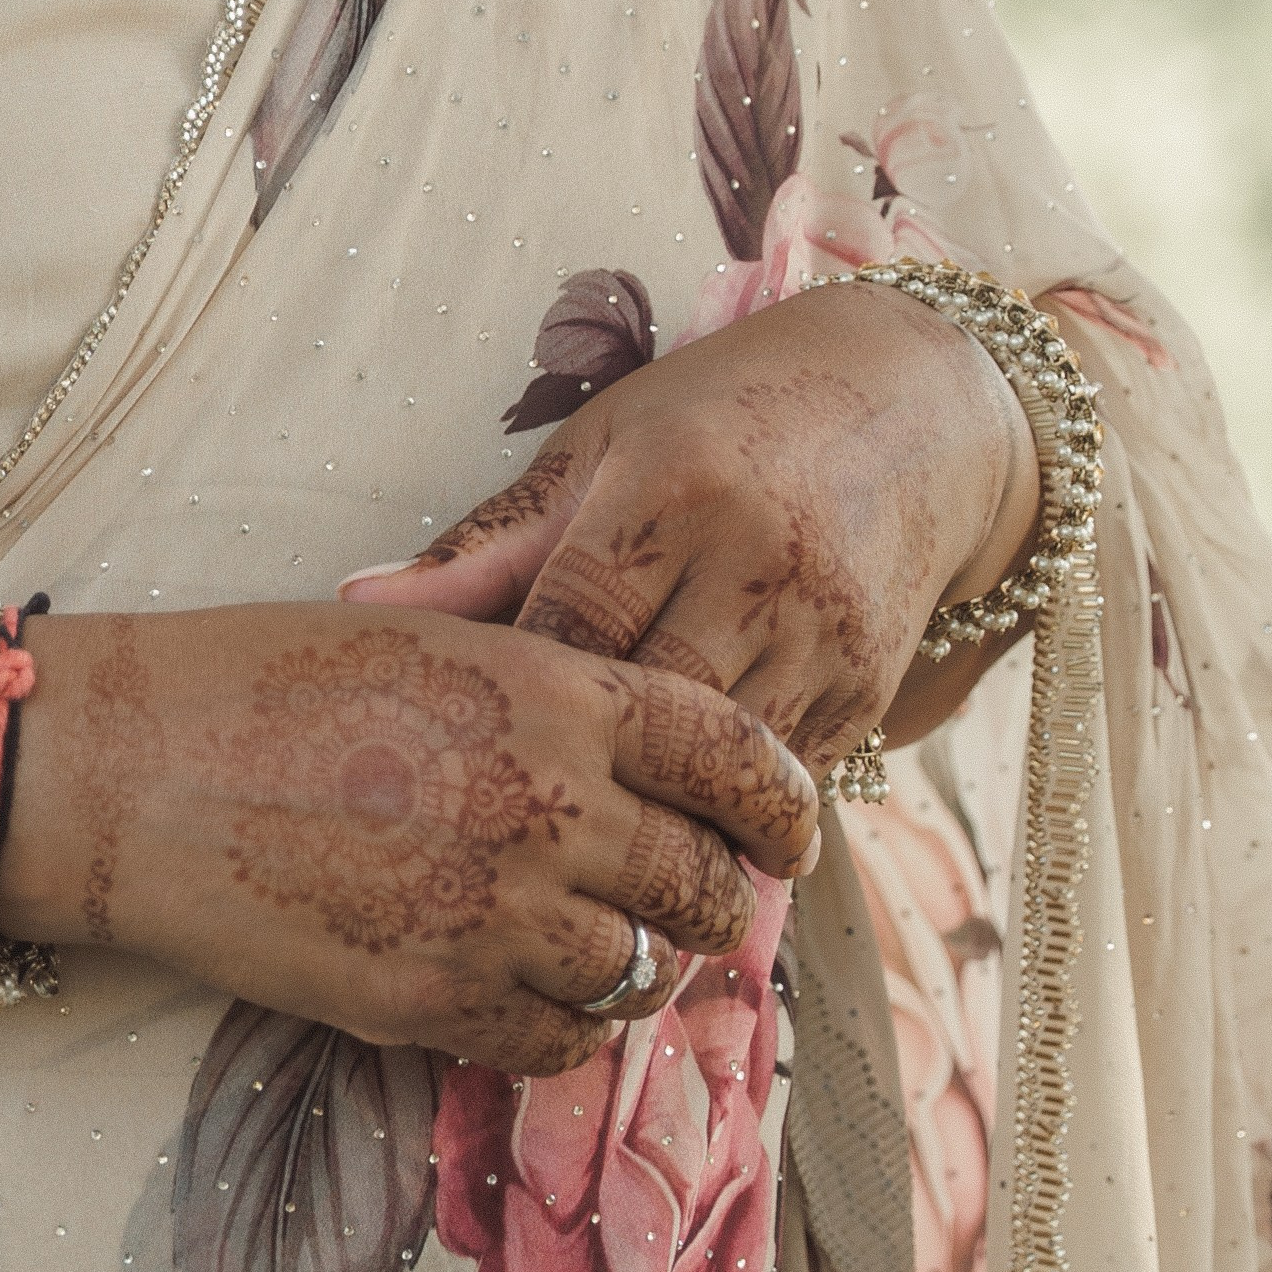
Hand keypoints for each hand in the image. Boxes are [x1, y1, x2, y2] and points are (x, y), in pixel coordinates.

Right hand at [0, 604, 817, 1075]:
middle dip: (710, 895)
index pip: (733, 754)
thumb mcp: (429, 638)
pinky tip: (523, 993)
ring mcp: (493, 912)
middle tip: (688, 899)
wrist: (130, 770)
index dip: (780, 801)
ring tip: (599, 948)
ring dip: (636, 966)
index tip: (785, 834)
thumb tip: (635, 759)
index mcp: (554, 691)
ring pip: (639, 973)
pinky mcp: (431, 1001)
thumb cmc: (264, 681)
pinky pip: (556, 1040)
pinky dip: (560, 1025)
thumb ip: (548, 697)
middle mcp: (546, 804)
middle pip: (701, 880)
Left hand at [338, 280, 1040, 773]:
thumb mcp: (600, 449)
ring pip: (721, 769)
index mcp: (669, 491)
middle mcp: (756, 561)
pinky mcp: (870, 685)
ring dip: (652, 818)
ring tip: (576, 867)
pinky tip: (671, 838)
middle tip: (503, 833)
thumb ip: (487, 544)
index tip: (454, 746)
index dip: (509, 698)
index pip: (565, 630)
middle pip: (644, 715)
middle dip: (579, 774)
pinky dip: (724, 811)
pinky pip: (783, 780)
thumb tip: (353, 604)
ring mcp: (824, 631)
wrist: (917, 405)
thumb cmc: (723, 417)